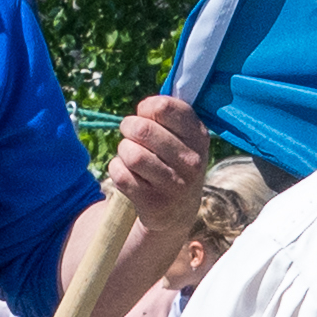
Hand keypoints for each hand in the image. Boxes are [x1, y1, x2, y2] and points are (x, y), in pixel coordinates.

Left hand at [104, 94, 228, 230]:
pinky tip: (127, 172)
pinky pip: (120, 175)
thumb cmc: (174, 161)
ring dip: (123, 150)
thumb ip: (168, 115)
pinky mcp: (154, 202)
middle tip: (130, 134)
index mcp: (199, 137)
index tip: (144, 115)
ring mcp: (174, 184)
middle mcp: (191, 161)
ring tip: (130, 154)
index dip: (146, 107)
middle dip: (128, 127)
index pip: (164, 107)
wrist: (177, 211)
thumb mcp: (184, 137)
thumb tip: (146, 105)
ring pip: (131, 153)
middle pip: (142, 129)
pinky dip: (117, 168)